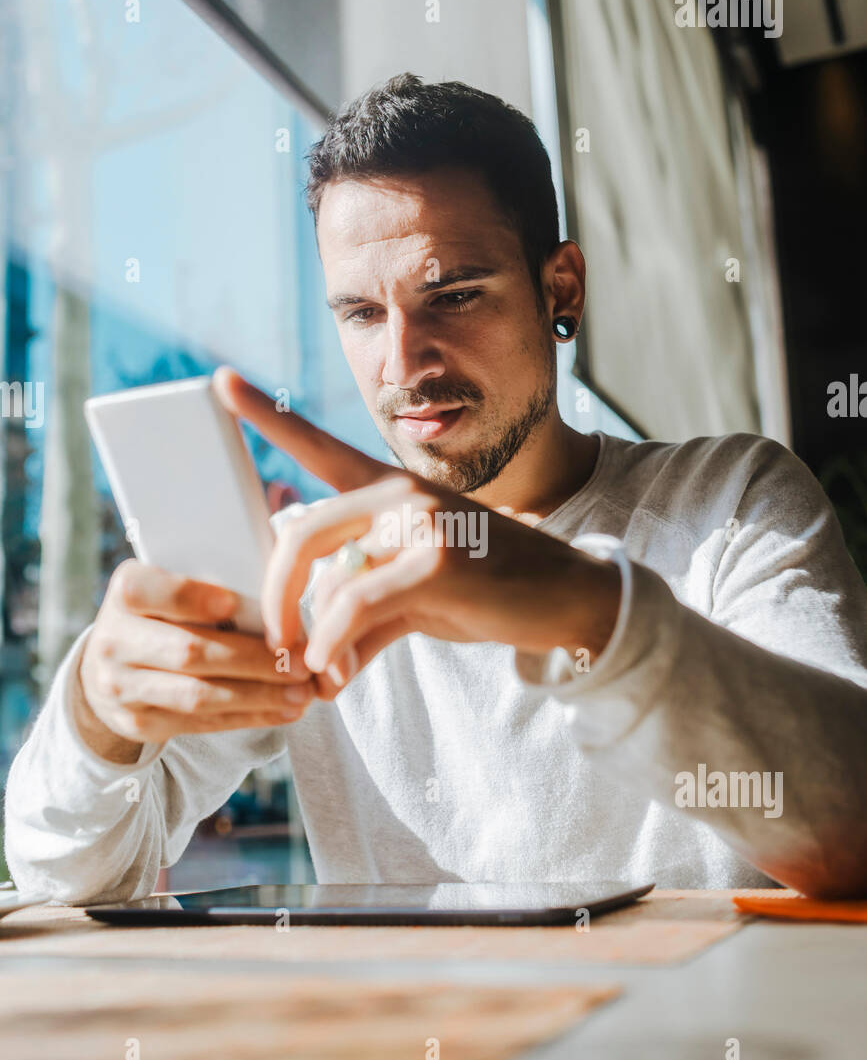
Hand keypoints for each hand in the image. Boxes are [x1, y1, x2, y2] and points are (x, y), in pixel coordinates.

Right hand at [76, 559, 315, 760]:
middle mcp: (113, 641)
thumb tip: (280, 606)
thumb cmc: (161, 615)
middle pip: (189, 651)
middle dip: (254, 659)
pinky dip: (248, 716)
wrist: (108, 666)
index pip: (153, 592)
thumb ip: (211, 588)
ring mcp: (122, 687)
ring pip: (198, 695)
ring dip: (259, 695)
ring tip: (302, 692)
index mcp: (125, 592)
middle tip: (302, 661)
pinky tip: (283, 710)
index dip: (195, 598)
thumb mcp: (169, 589)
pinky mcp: (139, 723)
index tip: (236, 606)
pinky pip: (201, 723)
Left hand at [215, 369, 621, 692]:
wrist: (567, 599)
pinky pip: (356, 606)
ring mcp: (421, 521)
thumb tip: (317, 669)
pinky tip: (333, 675)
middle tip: (272, 645)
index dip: (266, 419)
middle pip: (301, 533)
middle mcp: (400, 494)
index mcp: (391, 492)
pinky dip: (335, 646)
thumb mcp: (416, 599)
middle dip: (275, 597)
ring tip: (314, 674)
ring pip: (327, 577)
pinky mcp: (437, 560)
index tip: (219, 384)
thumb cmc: (489, 593)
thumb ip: (363, 617)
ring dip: (309, 637)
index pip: (320, 448)